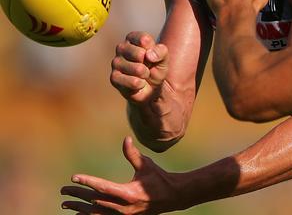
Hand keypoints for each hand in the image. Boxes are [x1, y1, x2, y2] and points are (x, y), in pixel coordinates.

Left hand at [60, 137, 181, 213]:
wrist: (171, 197)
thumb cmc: (159, 179)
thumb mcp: (147, 165)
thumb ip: (133, 154)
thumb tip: (126, 139)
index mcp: (128, 193)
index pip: (103, 187)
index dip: (87, 182)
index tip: (75, 177)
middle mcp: (123, 207)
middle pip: (94, 201)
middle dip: (77, 196)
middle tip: (64, 190)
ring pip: (95, 213)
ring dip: (78, 209)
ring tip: (65, 204)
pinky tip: (78, 214)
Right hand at [111, 32, 168, 103]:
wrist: (151, 87)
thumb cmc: (155, 67)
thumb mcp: (164, 57)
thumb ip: (160, 51)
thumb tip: (148, 55)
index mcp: (132, 38)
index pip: (144, 39)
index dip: (153, 50)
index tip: (152, 54)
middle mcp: (121, 47)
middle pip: (140, 54)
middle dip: (149, 63)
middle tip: (147, 66)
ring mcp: (116, 62)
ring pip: (138, 69)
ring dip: (145, 74)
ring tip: (143, 75)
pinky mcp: (114, 78)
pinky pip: (133, 82)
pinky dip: (141, 84)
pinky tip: (139, 83)